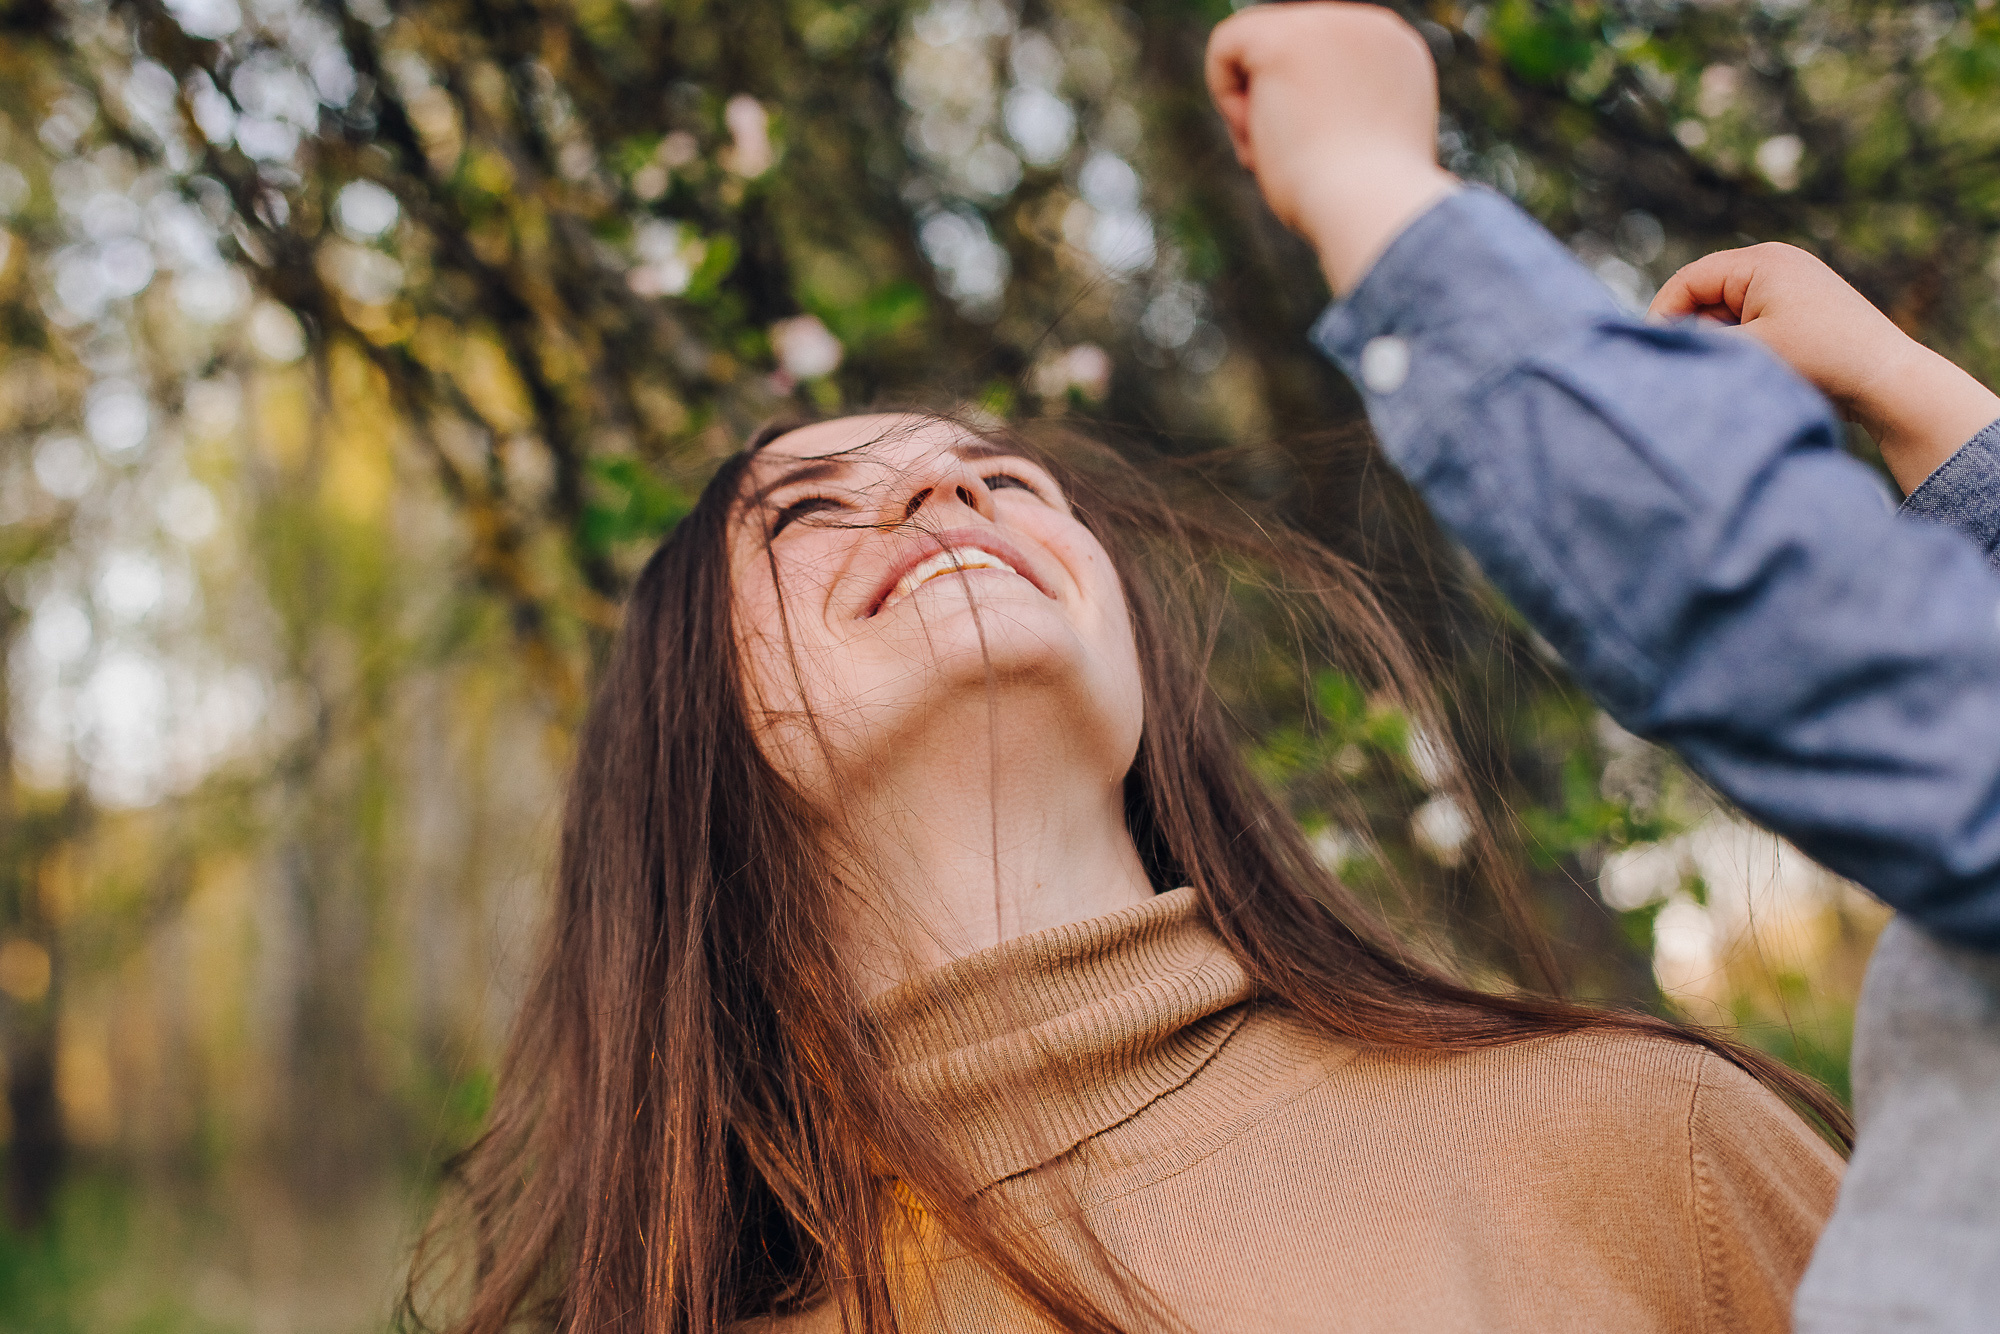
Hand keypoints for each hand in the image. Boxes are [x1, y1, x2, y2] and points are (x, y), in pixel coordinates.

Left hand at [1205, 2, 1455, 293]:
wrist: (1373, 207)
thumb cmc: (1360, 204)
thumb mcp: (1356, 151)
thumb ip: (1333, 117)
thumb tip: (1291, 115)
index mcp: (1394, 52)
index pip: (1321, 61)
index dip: (1305, 110)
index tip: (1319, 158)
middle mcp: (1370, 25)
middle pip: (1286, 52)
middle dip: (1275, 107)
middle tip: (1295, 162)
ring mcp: (1330, 23)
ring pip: (1254, 49)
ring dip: (1253, 109)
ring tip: (1279, 153)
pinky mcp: (1285, 37)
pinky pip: (1226, 44)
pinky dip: (1224, 95)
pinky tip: (1255, 133)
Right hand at [1651, 243, 1999, 493]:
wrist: (1889, 381)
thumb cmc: (1820, 360)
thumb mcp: (1748, 351)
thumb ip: (1697, 343)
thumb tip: (1656, 345)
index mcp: (1761, 261)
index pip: (1687, 280)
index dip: (1662, 317)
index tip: (1654, 357)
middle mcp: (1775, 263)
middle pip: (1704, 295)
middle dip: (1693, 332)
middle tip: (1692, 370)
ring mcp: (1789, 286)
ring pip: (1726, 314)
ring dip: (1720, 343)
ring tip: (1731, 373)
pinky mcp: (1799, 310)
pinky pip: (1750, 324)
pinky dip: (1742, 347)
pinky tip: (1753, 372)